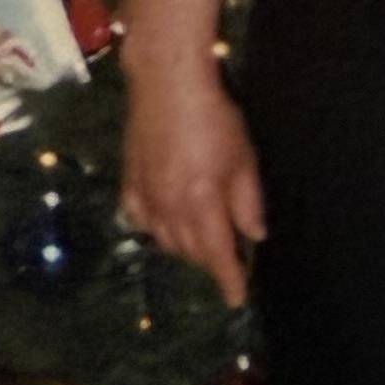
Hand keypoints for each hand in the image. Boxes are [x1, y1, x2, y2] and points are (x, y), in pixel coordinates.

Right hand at [120, 66, 268, 304]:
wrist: (167, 85)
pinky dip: (155, 229)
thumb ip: (248, 202)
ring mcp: (145, 197)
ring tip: (202, 239)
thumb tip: (254, 235)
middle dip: (211, 259)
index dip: (228, 279)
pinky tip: (163, 224)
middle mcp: (170, 209)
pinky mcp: (129, 182)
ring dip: (185, 246)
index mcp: (202, 205)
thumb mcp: (244, 160)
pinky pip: (140, 220)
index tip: (236, 298)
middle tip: (229, 255)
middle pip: (191, 250)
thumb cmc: (215, 120)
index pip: (217, 254)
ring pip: (165, 239)